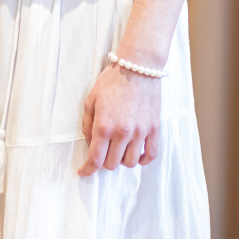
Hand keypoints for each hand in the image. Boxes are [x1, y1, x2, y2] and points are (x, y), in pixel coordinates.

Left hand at [77, 61, 160, 176]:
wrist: (138, 66)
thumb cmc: (112, 80)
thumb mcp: (91, 99)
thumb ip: (87, 124)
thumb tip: (90, 142)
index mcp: (104, 126)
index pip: (95, 159)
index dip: (87, 169)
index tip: (83, 171)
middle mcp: (123, 133)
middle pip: (112, 164)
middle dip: (104, 161)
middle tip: (103, 151)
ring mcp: (140, 132)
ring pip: (130, 162)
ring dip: (122, 160)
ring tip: (119, 149)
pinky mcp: (154, 129)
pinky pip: (151, 155)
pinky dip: (143, 159)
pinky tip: (137, 153)